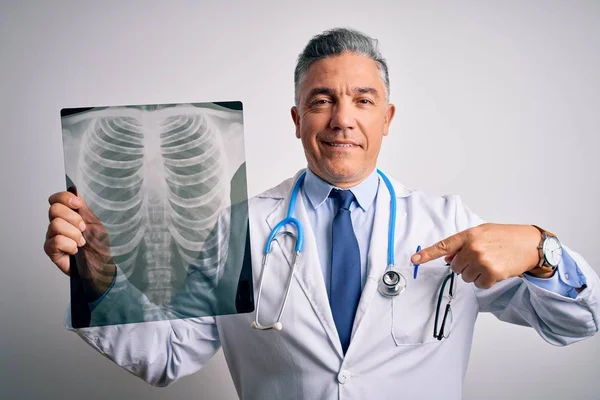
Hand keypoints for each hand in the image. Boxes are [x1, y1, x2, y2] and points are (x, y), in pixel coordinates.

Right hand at [44, 186, 114, 297]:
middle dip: (73, 219)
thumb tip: (74, 190)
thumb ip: (83, 209)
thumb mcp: (94, 223)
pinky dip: (69, 245)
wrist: (101, 265)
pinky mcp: (50, 250)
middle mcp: (57, 223)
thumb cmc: (99, 245)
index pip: (57, 199)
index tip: (78, 205)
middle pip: (54, 209)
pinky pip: (55, 241)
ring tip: (81, 243)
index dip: (65, 198)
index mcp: (68, 215)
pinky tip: (75, 250)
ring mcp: (52, 236)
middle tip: (83, 229)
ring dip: (74, 234)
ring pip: (55, 225)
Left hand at [410, 223, 541, 288]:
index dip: (426, 254)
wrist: (530, 244)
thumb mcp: (482, 233)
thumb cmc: (505, 237)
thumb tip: (446, 257)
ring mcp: (482, 261)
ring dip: (475, 274)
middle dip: (464, 265)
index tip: (414, 260)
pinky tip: (495, 271)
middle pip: (454, 267)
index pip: (443, 246)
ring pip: (465, 277)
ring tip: (490, 263)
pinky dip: (485, 281)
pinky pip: (478, 285)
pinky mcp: (491, 274)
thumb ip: (462, 244)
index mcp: (468, 235)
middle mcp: (473, 247)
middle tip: (481, 258)